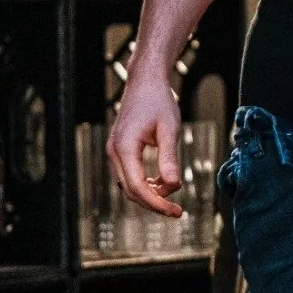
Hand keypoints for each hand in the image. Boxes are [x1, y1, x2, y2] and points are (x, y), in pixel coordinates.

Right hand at [107, 72, 183, 218]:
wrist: (146, 80)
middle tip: (178, 212)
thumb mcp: (170, 128)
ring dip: (149, 195)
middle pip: (131, 191)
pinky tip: (163, 184)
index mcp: (124, 148)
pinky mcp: (121, 149)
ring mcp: (115, 151)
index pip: (137, 187)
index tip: (176, 211)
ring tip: (173, 200)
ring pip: (129, 185)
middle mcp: (115, 152)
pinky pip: (130, 175)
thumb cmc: (159, 100)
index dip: (156, 203)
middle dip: (154, 203)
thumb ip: (170, 157)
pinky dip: (146, 184)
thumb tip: (173, 186)